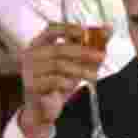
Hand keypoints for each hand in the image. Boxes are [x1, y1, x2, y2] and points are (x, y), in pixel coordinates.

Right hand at [18, 23, 107, 137]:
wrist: (44, 108)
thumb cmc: (60, 81)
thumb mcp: (77, 63)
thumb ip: (91, 46)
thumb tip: (109, 28)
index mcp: (40, 44)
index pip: (51, 29)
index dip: (68, 28)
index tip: (85, 32)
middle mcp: (31, 54)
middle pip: (59, 48)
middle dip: (83, 52)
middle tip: (101, 56)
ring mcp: (29, 69)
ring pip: (58, 64)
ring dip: (80, 69)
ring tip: (93, 76)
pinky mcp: (32, 85)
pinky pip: (54, 81)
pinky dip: (67, 82)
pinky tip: (71, 86)